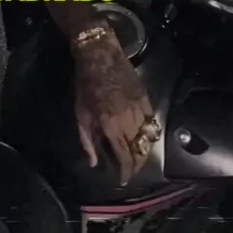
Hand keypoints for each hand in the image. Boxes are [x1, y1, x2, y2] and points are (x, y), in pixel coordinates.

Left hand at [73, 31, 155, 182]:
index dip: (126, 171)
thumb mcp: (81, 113)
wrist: (100, 54)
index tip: (122, 178)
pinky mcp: (146, 97)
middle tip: (129, 169)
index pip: (125, 156)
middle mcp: (130, 120)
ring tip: (137, 156)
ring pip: (149, 137)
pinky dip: (149, 132)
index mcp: (111, 125)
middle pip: (140, 150)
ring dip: (144, 150)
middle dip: (136, 164)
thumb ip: (88, 140)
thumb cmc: (85, 83)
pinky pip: (152, 121)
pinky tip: (143, 136)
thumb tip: (94, 162)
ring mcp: (140, 108)